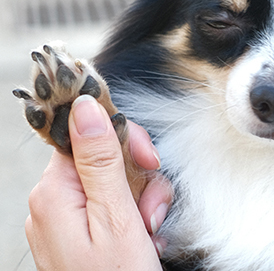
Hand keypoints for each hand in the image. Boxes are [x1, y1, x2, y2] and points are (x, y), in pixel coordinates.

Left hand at [26, 95, 172, 270]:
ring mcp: (66, 218)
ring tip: (150, 230)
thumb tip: (86, 106)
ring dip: (142, 199)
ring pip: (114, 180)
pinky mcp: (81, 231)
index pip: (86, 134)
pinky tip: (145, 236)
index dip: (122, 139)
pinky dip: (135, 214)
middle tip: (152, 207)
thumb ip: (100, 159)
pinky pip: (112, 203)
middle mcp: (53, 201)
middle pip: (103, 156)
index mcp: (54, 192)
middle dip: (138, 176)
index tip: (148, 158)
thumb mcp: (116, 217)